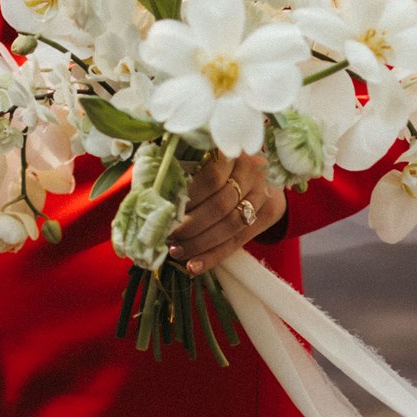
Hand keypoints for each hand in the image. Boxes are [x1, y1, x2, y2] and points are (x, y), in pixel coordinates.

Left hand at [167, 151, 285, 277]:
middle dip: (191, 225)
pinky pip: (238, 241)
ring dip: (199, 243)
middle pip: (221, 205)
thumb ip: (178, 168)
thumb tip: (149, 189)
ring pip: (230, 225)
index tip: (166, 212)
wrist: (259, 172)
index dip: (189, 199)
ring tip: (176, 251)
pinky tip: (194, 266)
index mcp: (230, 151)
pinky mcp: (267, 214)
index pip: (211, 178)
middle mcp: (251, 170)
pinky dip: (213, 256)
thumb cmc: (216, 164)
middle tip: (167, 236)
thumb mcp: (198, 157)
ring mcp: (262, 193)